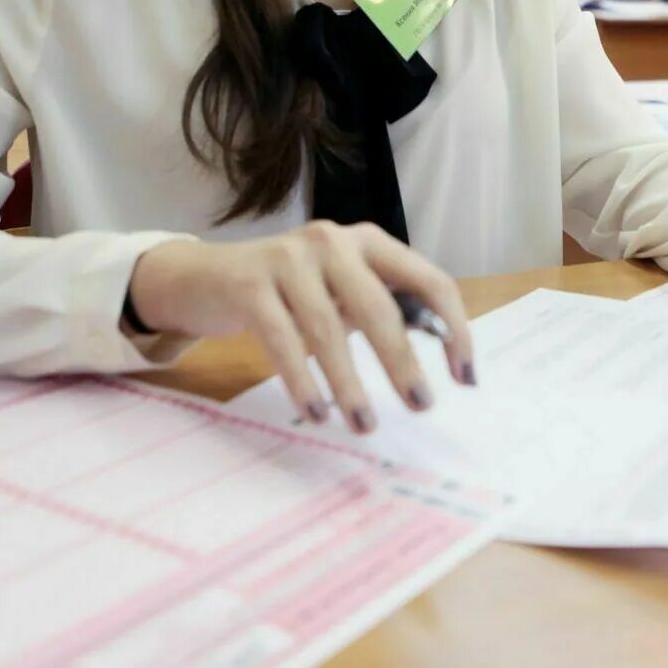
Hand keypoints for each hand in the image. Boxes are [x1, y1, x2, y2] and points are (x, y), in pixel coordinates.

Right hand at [129, 222, 473, 433]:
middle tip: (421, 405)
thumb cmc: (289, 291)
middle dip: (403, 361)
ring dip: (349, 384)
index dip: (454, 328)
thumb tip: (439, 355)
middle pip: (380, 306)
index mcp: (368, 242)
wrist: (202, 277)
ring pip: (328, 329)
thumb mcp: (341, 292)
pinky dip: (302, 381)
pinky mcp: (249, 285)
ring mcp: (288, 260)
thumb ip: (383, 310)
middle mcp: (332, 242)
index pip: (428, 280)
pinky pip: (282, 340)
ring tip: (363, 426)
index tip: (465, 377)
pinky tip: (317, 412)